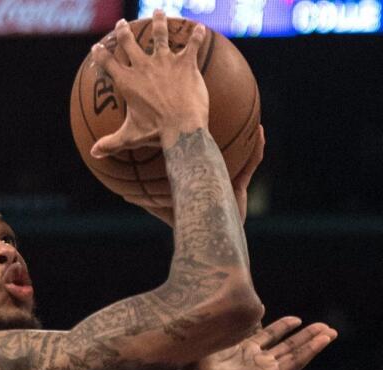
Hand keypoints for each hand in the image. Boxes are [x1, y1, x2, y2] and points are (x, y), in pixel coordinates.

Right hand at [90, 11, 210, 157]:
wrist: (182, 126)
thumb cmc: (155, 132)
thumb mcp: (130, 137)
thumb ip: (111, 143)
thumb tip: (94, 153)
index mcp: (127, 82)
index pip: (108, 63)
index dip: (100, 54)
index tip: (97, 47)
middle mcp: (143, 67)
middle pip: (129, 43)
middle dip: (124, 31)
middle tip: (122, 24)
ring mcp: (165, 62)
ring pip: (160, 35)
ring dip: (159, 22)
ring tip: (158, 12)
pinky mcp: (186, 63)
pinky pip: (192, 44)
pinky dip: (197, 36)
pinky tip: (200, 28)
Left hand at [130, 125, 265, 226]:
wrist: (204, 242)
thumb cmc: (183, 227)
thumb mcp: (160, 208)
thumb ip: (145, 200)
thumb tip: (123, 192)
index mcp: (199, 180)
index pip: (198, 156)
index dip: (195, 142)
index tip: (193, 123)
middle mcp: (215, 178)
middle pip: (219, 150)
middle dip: (222, 134)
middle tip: (221, 113)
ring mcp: (229, 182)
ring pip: (239, 154)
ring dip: (243, 135)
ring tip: (248, 115)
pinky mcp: (240, 189)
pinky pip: (251, 164)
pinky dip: (256, 149)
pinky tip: (260, 132)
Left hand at [194, 316, 335, 369]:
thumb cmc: (202, 362)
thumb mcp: (221, 339)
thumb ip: (235, 327)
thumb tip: (246, 307)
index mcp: (246, 350)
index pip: (271, 336)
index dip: (284, 327)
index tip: (297, 318)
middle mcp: (258, 361)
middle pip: (288, 346)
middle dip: (307, 335)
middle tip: (326, 326)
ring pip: (296, 355)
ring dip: (314, 343)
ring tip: (330, 333)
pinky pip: (293, 364)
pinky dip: (309, 353)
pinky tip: (321, 343)